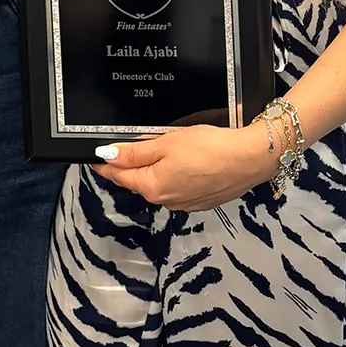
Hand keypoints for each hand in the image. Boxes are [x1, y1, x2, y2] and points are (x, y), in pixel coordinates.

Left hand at [93, 122, 274, 211]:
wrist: (249, 160)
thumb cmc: (209, 148)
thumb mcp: (165, 143)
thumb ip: (135, 152)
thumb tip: (107, 156)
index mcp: (153, 187)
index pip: (119, 175)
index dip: (106, 163)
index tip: (96, 155)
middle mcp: (166, 200)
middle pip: (139, 181)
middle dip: (130, 165)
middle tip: (124, 146)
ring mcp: (185, 203)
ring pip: (159, 184)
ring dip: (154, 170)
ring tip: (158, 149)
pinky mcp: (201, 201)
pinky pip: (178, 188)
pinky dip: (173, 175)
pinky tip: (183, 162)